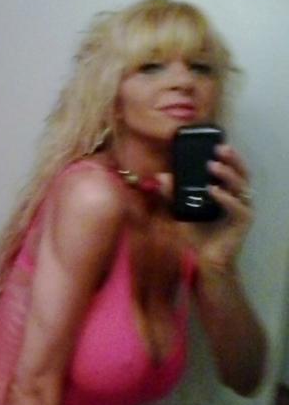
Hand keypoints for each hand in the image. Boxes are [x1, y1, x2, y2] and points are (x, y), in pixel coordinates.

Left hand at [157, 144, 252, 270]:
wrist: (206, 260)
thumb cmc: (197, 235)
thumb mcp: (181, 212)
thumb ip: (172, 195)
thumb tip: (160, 176)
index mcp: (227, 191)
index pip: (231, 169)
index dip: (227, 156)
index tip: (215, 143)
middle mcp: (238, 197)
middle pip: (241, 172)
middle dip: (232, 159)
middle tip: (220, 148)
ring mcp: (243, 209)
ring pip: (241, 185)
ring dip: (228, 174)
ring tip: (213, 166)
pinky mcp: (243, 221)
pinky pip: (237, 206)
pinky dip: (225, 197)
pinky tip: (213, 190)